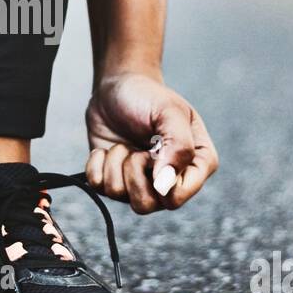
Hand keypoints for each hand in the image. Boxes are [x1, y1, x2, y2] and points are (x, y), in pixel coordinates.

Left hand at [85, 72, 218, 212]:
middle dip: (133, 172)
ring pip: (120, 196)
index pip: (178, 198)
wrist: (117, 87)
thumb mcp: (169, 112)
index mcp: (195, 165)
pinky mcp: (114, 178)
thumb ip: (178, 147)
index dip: (159, 183)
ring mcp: (140, 182)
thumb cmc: (149, 96)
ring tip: (123, 145)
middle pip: (146, 205)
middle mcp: (169, 179)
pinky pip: (99, 187)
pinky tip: (106, 149)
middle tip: (136, 149)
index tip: (152, 155)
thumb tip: (165, 186)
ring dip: (115, 164)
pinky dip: (98, 164)